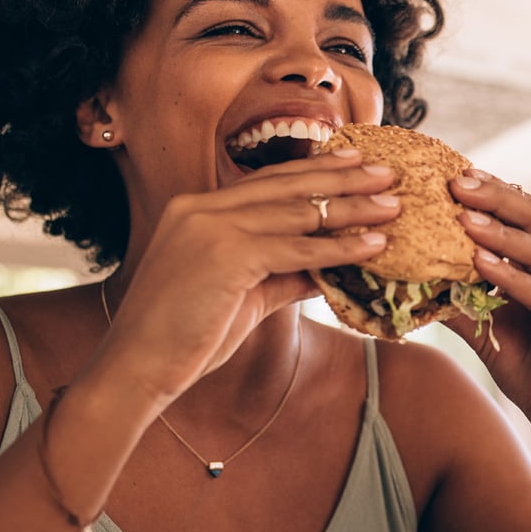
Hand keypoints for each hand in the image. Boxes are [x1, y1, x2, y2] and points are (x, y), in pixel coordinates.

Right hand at [93, 150, 399, 404]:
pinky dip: (339, 247)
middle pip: (287, 185)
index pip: (267, 182)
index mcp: (197, 209)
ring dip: (352, 208)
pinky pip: (297, 248)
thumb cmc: (185, 337)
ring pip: (298, 212)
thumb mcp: (243, 295)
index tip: (354, 163)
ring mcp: (210, 227)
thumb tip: (328, 268)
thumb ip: (283, 274)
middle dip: (343, 177)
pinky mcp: (225, 254)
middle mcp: (201, 208)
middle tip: (387, 172)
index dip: (314, 171)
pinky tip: (372, 245)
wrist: (137, 368)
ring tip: (393, 206)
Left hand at [446, 170, 530, 437]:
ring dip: (499, 231)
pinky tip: (481, 263)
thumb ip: (458, 299)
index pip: (521, 212)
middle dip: (494, 196)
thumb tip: (412, 279)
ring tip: (464, 216)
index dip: (491, 190)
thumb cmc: (530, 366)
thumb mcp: (485, 327)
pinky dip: (510, 275)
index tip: (453, 173)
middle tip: (456, 180)